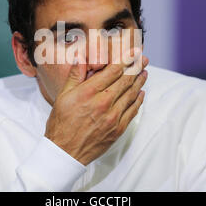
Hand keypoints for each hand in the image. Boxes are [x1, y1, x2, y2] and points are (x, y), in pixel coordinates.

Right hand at [44, 49, 148, 165]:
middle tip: (143, 59)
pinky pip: (132, 111)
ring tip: (144, 72)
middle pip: (125, 80)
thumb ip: (74, 75)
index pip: (112, 71)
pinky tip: (141, 93)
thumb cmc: (61, 123)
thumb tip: (81, 57)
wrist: (65, 152)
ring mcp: (112, 117)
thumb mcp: (62, 96)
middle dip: (136, 67)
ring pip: (131, 94)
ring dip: (139, 81)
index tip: (133, 52)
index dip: (125, 59)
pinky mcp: (117, 129)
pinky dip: (138, 101)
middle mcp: (103, 103)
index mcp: (89, 93)